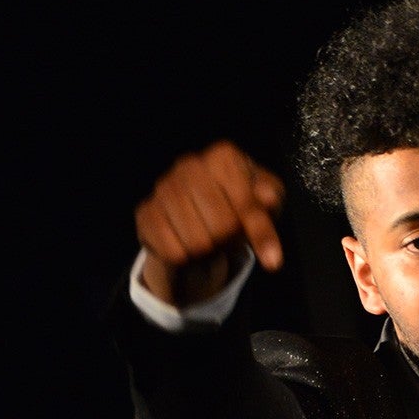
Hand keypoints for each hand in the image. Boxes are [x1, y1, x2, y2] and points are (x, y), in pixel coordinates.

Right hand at [134, 141, 285, 306]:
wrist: (198, 212)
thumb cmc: (239, 204)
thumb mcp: (265, 203)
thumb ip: (270, 201)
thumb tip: (268, 198)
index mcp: (224, 156)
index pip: (247, 207)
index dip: (261, 236)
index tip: (273, 261)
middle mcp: (190, 164)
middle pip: (222, 228)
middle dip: (231, 241)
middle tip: (230, 237)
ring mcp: (164, 186)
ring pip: (197, 243)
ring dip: (209, 252)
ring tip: (210, 238)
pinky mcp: (145, 211)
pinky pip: (173, 252)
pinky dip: (186, 258)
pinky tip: (187, 243)